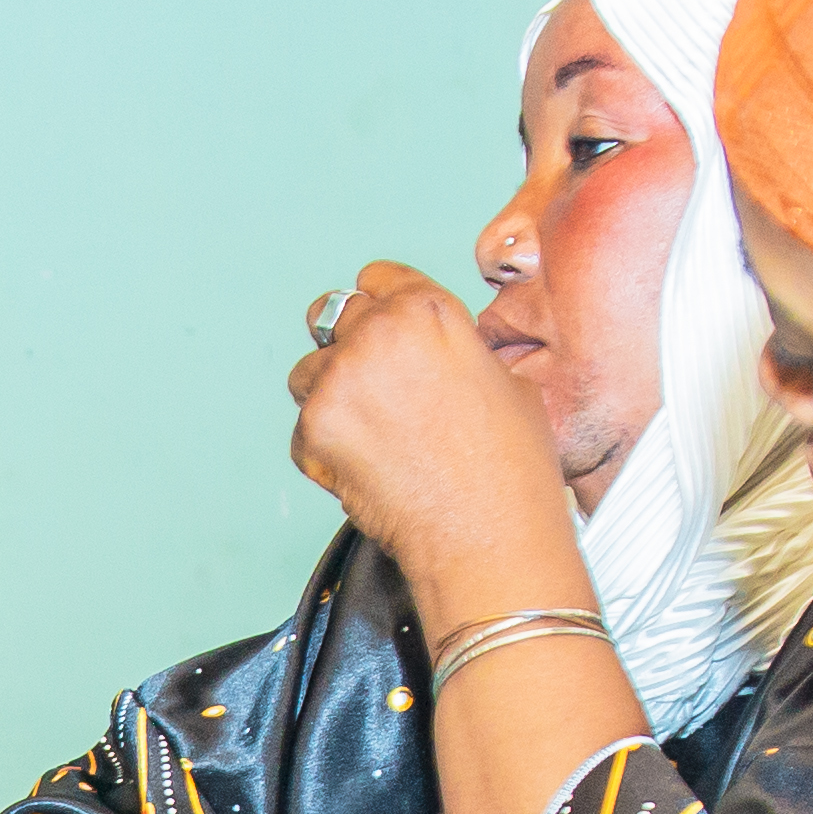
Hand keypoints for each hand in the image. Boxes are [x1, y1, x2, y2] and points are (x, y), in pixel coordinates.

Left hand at [289, 260, 599, 618]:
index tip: (375, 322)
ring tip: (376, 437)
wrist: (489, 534)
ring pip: (308, 373)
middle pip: (333, 317)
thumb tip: (442, 361)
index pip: (377, 278)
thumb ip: (458, 353)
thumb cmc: (510, 470)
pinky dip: (324, 449)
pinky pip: (303, 430)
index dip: (379, 304)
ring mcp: (339, 381)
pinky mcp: (314, 430)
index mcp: (428, 311)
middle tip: (370, 385)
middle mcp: (377, 335)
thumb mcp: (508, 382)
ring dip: (330, 397)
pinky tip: (368, 469)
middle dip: (347, 347)